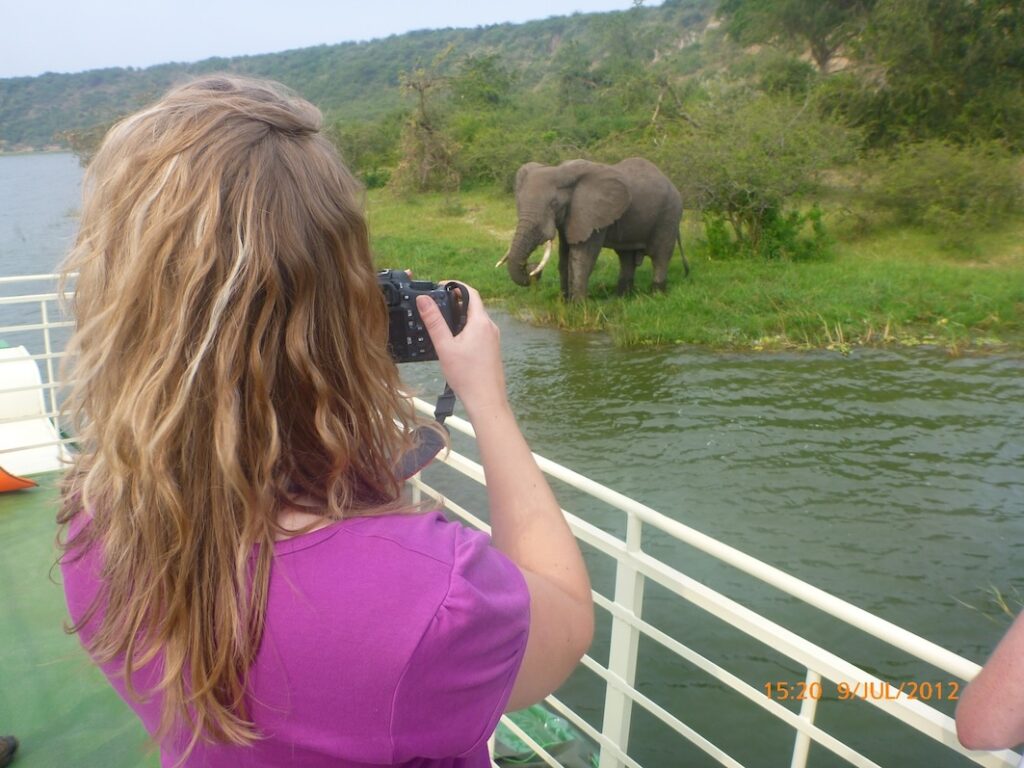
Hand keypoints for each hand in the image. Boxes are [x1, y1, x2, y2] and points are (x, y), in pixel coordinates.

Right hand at [416, 284, 508, 419]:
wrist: (486, 401)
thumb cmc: (467, 376)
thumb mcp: (445, 347)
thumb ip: (434, 322)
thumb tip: (423, 299)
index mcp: (481, 322)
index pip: (471, 292)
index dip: (455, 286)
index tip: (440, 286)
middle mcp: (490, 327)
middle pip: (473, 306)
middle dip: (454, 302)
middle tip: (436, 306)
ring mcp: (493, 339)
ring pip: (475, 320)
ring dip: (459, 318)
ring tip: (441, 325)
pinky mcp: (492, 350)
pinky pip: (478, 332)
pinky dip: (465, 330)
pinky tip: (453, 344)